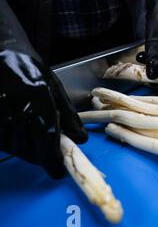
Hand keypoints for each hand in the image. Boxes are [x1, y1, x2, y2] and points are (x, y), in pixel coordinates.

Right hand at [0, 50, 87, 178]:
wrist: (2, 54)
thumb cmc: (32, 70)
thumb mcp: (56, 89)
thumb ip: (68, 116)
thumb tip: (81, 139)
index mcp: (38, 102)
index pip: (47, 141)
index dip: (52, 161)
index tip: (58, 172)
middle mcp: (16, 111)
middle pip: (29, 149)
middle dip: (42, 157)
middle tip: (52, 155)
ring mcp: (0, 116)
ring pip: (14, 148)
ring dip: (28, 151)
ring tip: (37, 142)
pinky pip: (3, 142)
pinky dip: (14, 144)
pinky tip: (22, 135)